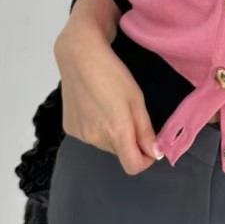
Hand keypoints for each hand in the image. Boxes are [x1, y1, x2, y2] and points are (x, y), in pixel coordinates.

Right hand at [54, 23, 163, 174]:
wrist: (80, 56)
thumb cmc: (113, 74)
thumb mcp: (137, 100)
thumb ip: (146, 131)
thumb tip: (155, 154)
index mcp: (117, 132)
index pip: (133, 167)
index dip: (145, 160)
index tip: (150, 146)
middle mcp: (96, 138)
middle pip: (120, 153)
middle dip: (129, 141)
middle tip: (128, 114)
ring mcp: (80, 134)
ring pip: (105, 145)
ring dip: (112, 134)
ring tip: (110, 107)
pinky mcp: (70, 128)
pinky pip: (90, 136)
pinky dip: (97, 128)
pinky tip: (95, 107)